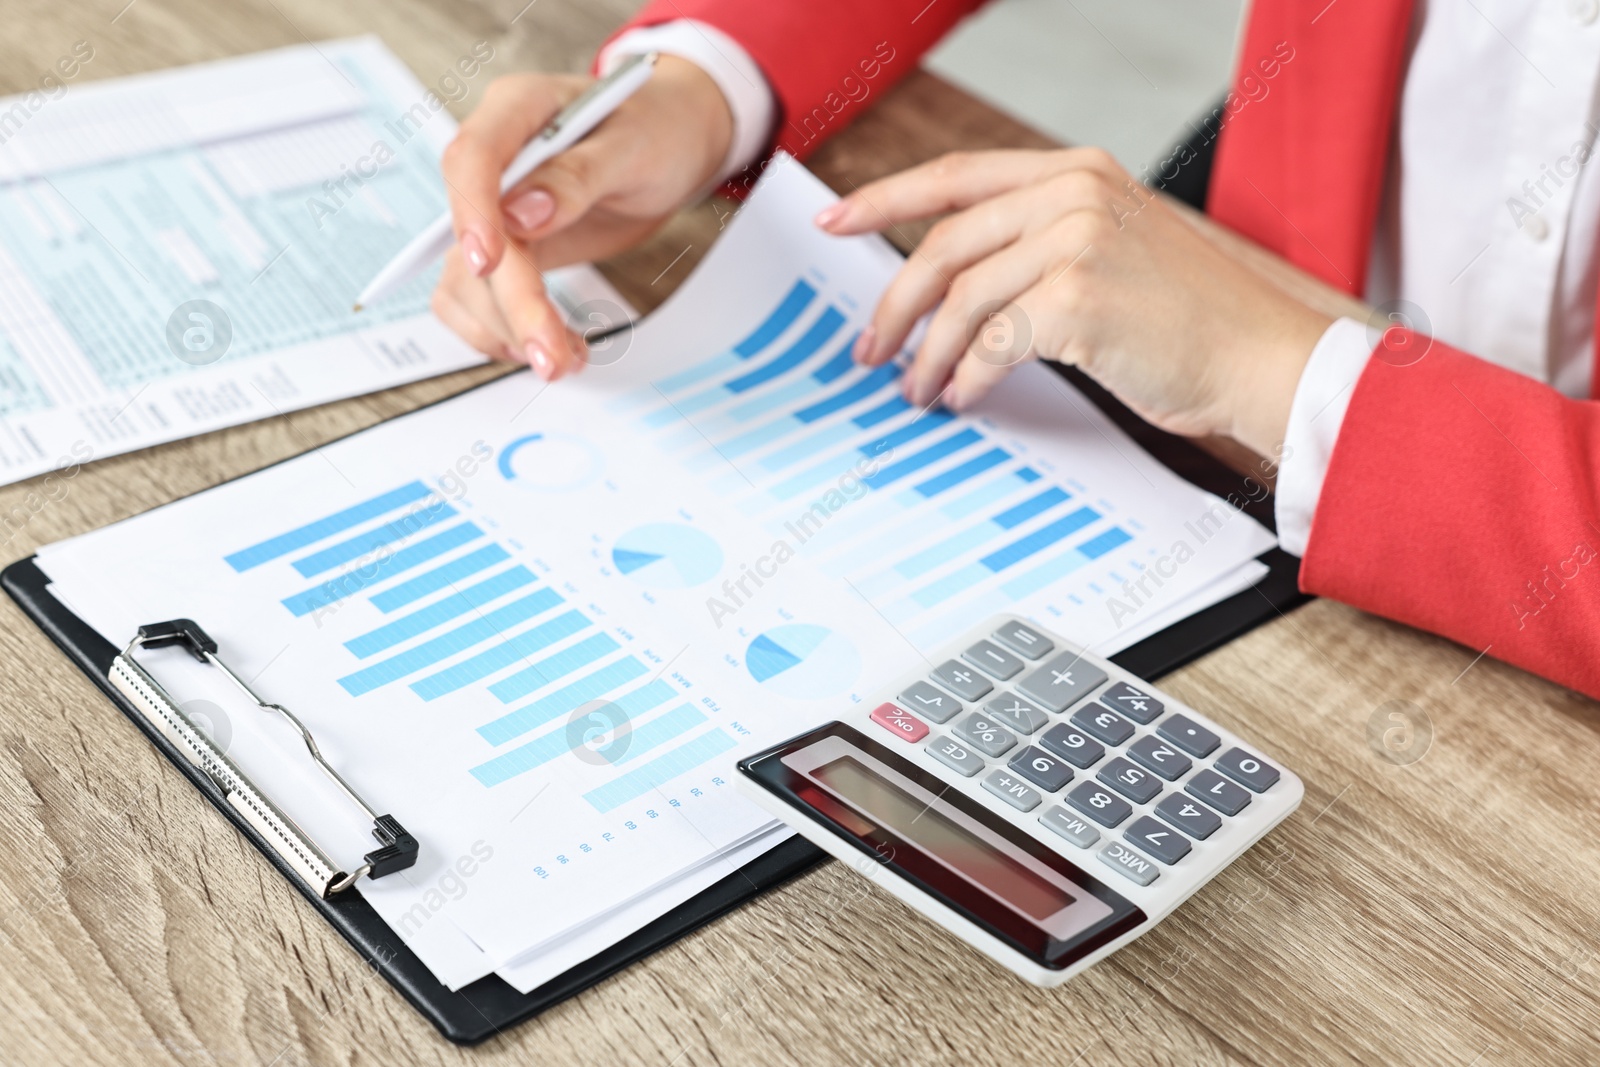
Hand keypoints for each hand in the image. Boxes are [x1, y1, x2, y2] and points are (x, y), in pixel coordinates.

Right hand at [433, 56, 733, 378]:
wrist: (676, 143)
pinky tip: (550, 343)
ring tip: (565, 357)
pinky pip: (477, 296)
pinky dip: (504, 330)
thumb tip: (521, 215)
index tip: (488, 263)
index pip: (472, 159)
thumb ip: (577, 176)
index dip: (472, 214)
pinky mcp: (507, 248)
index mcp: (517, 111)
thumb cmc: (658, 129)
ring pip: (466, 279)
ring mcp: (495, 209)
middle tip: (550, 357)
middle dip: (511, 304)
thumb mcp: (634, 145)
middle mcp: (494, 161)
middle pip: (473, 239)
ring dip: (508, 328)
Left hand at [815, 149, 1332, 456]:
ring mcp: (1075, 242)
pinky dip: (969, 379)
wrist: (1261, 357)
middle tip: (868, 348)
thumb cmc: (1190, 319)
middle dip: (894, 306)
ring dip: (927, 356)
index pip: (956, 177)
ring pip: (960, 302)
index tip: (835, 222)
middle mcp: (1073, 193)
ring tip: (918, 389)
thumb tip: (953, 280)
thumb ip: (1040, 240)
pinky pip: (991, 346)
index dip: (885, 199)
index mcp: (1075, 171)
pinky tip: (966, 398)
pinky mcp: (1076, 300)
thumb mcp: (1113, 246)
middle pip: (943, 245)